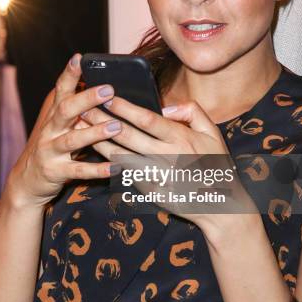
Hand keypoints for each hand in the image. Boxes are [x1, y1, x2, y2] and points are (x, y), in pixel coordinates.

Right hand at [6, 54, 121, 207]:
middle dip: (87, 99)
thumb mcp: (59, 126)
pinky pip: (78, 170)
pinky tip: (113, 167)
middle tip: (108, 89)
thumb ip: (76, 110)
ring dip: (95, 132)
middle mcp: (50, 130)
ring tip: (116, 126)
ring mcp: (51, 151)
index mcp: (54, 116)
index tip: (79, 58)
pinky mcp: (55, 172)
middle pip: (66, 110)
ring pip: (72, 140)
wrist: (26, 182)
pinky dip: (96, 169)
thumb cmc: (51, 148)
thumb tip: (102, 88)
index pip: (61, 90)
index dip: (69, 74)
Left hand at [82, 97, 252, 226]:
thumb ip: (192, 112)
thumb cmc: (215, 164)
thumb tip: (166, 106)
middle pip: (127, 136)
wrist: (220, 205)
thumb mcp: (213, 133)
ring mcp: (156, 176)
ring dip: (99, 140)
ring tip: (82, 127)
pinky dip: (109, 161)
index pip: (147, 119)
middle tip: (84, 107)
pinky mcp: (149, 190)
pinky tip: (95, 150)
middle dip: (104, 120)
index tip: (108, 96)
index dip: (125, 108)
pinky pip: (125, 173)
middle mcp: (166, 156)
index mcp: (181, 139)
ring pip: (121, 155)